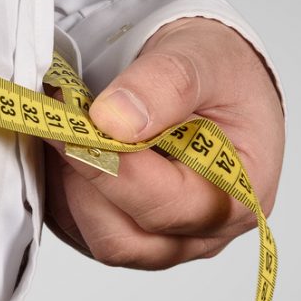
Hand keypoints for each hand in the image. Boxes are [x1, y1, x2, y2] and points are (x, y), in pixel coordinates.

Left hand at [44, 16, 284, 267]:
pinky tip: (67, 146)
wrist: (210, 78)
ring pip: (93, 237)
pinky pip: (76, 229)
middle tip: (61, 122)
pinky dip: (61, 190)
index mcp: (239, 197)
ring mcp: (163, 242)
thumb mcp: (204, 58)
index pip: (164, 207)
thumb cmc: (220, 74)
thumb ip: (165, 83)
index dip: (110, 168)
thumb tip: (113, 120)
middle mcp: (203, 233)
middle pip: (123, 240)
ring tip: (66, 128)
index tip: (70, 124)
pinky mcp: (125, 233)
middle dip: (83, 180)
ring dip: (68, 184)